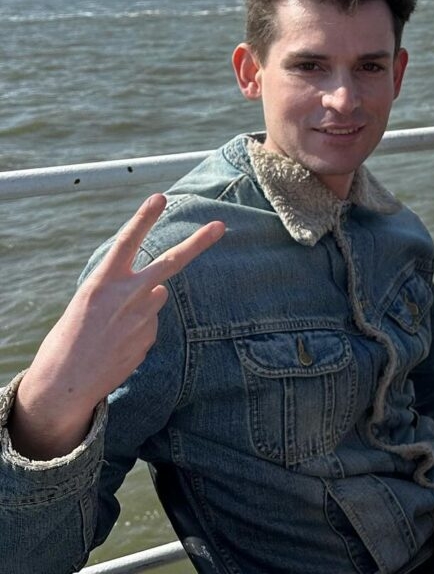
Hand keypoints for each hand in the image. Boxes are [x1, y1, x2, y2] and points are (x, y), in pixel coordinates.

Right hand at [8, 195, 224, 460]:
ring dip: (142, 306)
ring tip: (113, 328)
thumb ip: (124, 288)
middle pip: (170, 262)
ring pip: (156, 297)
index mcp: (103, 282)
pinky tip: (118, 345)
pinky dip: (139, 330)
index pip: (126, 242)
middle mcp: (127, 295)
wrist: (64, 384)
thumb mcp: (90, 302)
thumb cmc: (72, 338)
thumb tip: (161, 290)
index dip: (143, 218)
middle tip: (220, 225)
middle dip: (198, 242)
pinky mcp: (150, 337)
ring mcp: (142, 317)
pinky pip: (151, 324)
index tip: (160, 197)